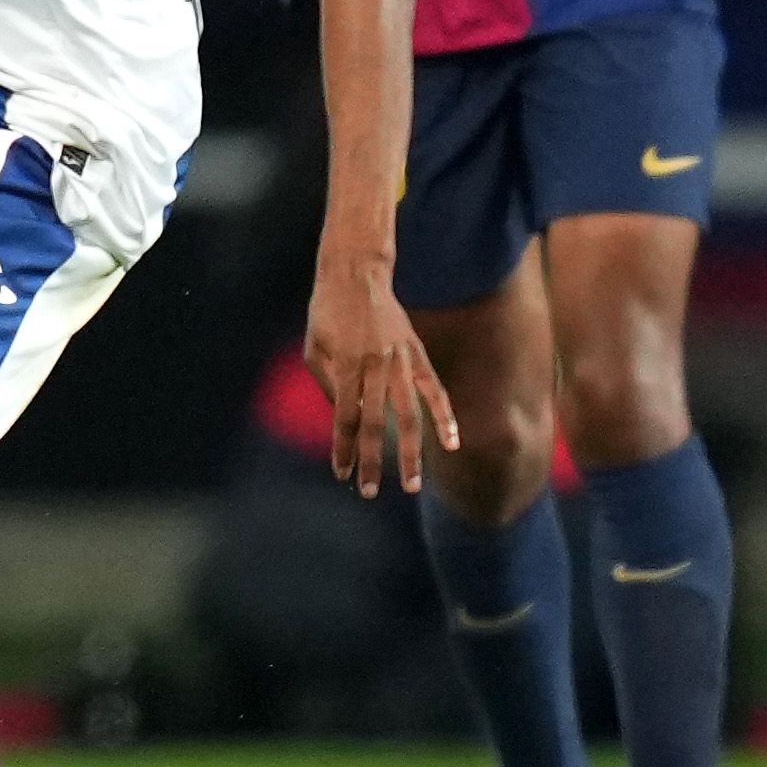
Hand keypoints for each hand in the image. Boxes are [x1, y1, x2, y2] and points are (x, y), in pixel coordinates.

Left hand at [303, 257, 454, 497]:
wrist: (355, 274)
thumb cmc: (326, 314)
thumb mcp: (314, 349)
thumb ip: (329, 386)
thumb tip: (346, 420)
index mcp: (345, 366)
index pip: (345, 420)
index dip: (344, 449)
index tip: (342, 474)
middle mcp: (375, 367)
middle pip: (376, 425)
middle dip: (372, 461)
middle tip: (369, 492)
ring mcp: (400, 360)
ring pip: (410, 415)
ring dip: (411, 453)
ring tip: (413, 485)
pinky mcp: (416, 353)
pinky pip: (434, 389)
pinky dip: (445, 417)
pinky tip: (452, 443)